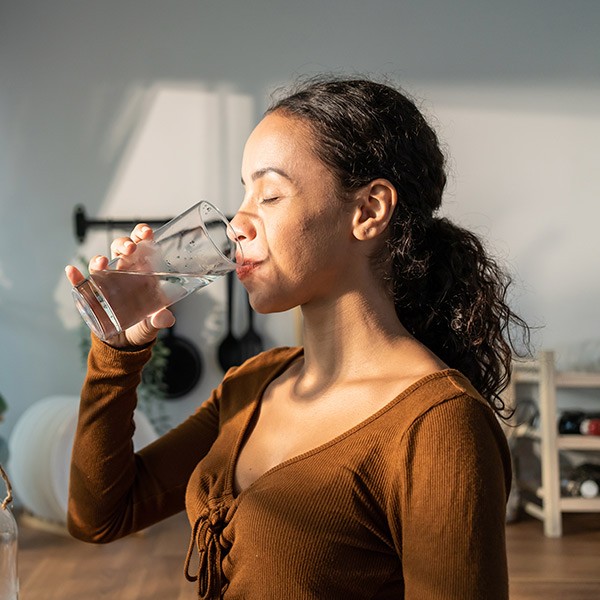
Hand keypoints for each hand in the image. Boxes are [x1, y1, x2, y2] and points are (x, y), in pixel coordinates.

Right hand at [65, 224, 175, 347]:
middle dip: (124, 244)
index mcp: (143, 273)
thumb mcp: (154, 323)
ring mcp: (107, 282)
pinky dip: (75, 277)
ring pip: (101, 262)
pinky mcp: (92, 295)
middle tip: (130, 249)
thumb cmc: (143, 325)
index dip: (142, 236)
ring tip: (103, 262)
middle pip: (121, 250)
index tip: (146, 232)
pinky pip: (81, 283)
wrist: (126, 343)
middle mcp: (124, 273)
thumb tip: (166, 318)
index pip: (142, 247)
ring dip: (100, 259)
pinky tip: (72, 271)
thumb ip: (160, 320)